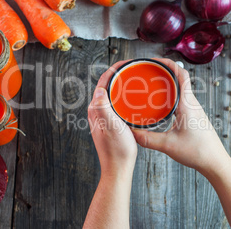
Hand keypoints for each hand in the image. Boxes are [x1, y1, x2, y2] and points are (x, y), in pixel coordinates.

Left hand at [88, 61, 136, 177]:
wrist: (118, 167)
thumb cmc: (116, 150)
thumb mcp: (112, 126)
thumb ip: (103, 107)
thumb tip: (99, 89)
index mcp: (96, 109)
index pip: (102, 82)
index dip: (114, 70)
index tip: (126, 62)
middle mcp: (97, 111)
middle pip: (107, 86)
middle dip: (118, 75)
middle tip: (133, 68)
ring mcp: (103, 117)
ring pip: (112, 95)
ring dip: (121, 85)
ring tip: (135, 79)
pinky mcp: (110, 123)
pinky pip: (116, 104)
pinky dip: (124, 97)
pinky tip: (135, 99)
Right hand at [132, 58, 230, 175]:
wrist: (215, 162)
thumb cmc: (197, 152)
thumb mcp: (168, 145)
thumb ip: (147, 139)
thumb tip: (131, 132)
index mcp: (187, 104)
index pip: (182, 75)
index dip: (169, 64)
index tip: (156, 60)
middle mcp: (192, 104)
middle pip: (181, 79)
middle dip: (165, 72)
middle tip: (149, 71)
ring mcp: (195, 110)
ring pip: (182, 90)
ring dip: (169, 84)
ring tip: (153, 85)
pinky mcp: (194, 117)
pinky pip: (182, 100)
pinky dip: (172, 96)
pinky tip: (162, 104)